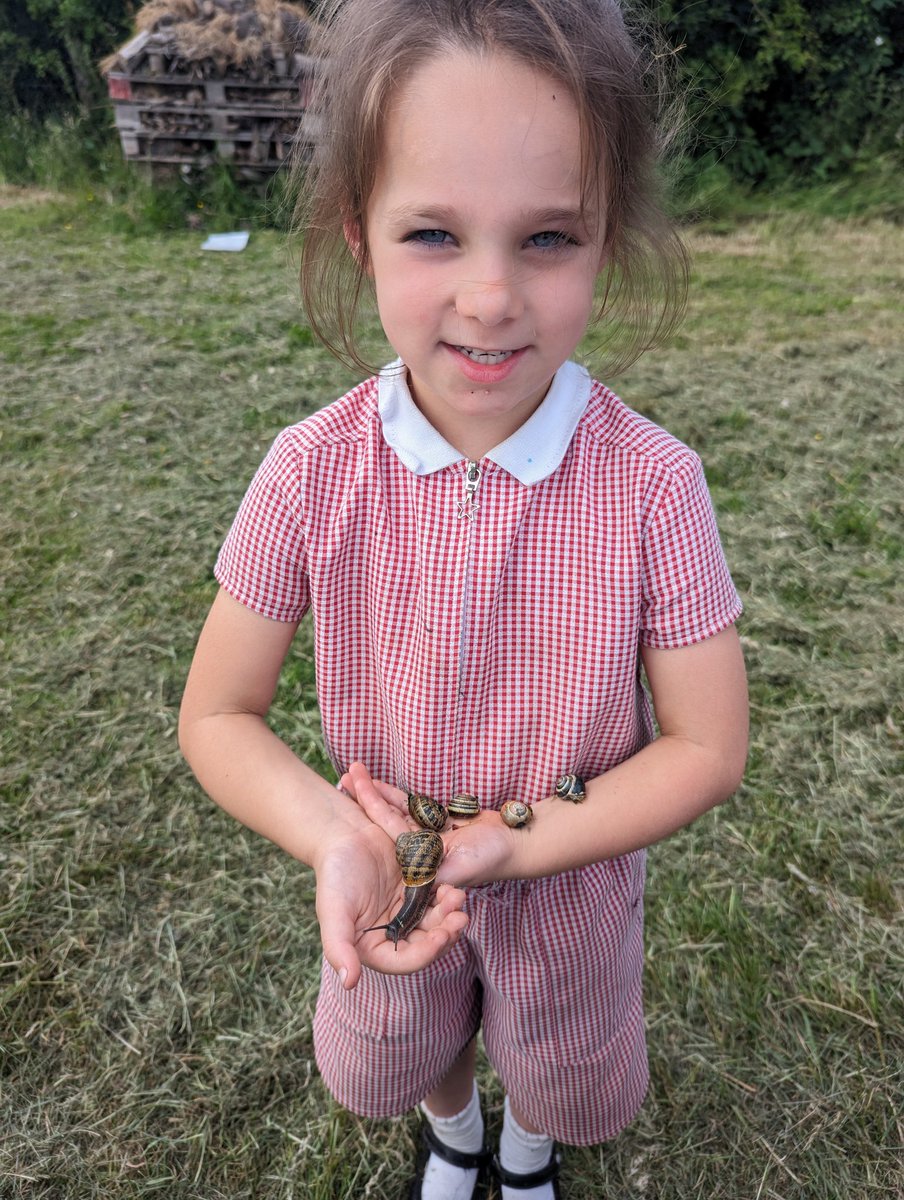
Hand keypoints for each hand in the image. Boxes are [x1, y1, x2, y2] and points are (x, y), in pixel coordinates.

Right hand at [313, 814, 467, 990]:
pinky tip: (451, 886)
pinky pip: (435, 899)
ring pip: (435, 921)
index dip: (426, 953)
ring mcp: (406, 911)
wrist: (344, 835)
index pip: (403, 960)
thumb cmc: (334, 875)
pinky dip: (446, 896)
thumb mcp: (332, 911)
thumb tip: (349, 983)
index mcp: (372, 945)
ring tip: (458, 897)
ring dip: (449, 915)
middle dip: (446, 933)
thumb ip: (339, 947)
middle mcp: (392, 932)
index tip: (442, 936)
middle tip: (461, 918)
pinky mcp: (415, 891)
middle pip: (425, 943)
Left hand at [341, 761, 519, 889]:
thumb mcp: (459, 869)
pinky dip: (394, 796)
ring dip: (375, 794)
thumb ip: (432, 872)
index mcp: (418, 868)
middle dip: (365, 800)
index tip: (350, 797)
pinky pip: (411, 808)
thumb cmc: (490, 859)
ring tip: (353, 773)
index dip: (369, 815)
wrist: (515, 842)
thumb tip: (404, 874)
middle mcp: (417, 854)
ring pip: (394, 813)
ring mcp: (425, 839)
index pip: (387, 838)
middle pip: (384, 823)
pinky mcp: (435, 826)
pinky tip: (375, 783)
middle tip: (344, 777)